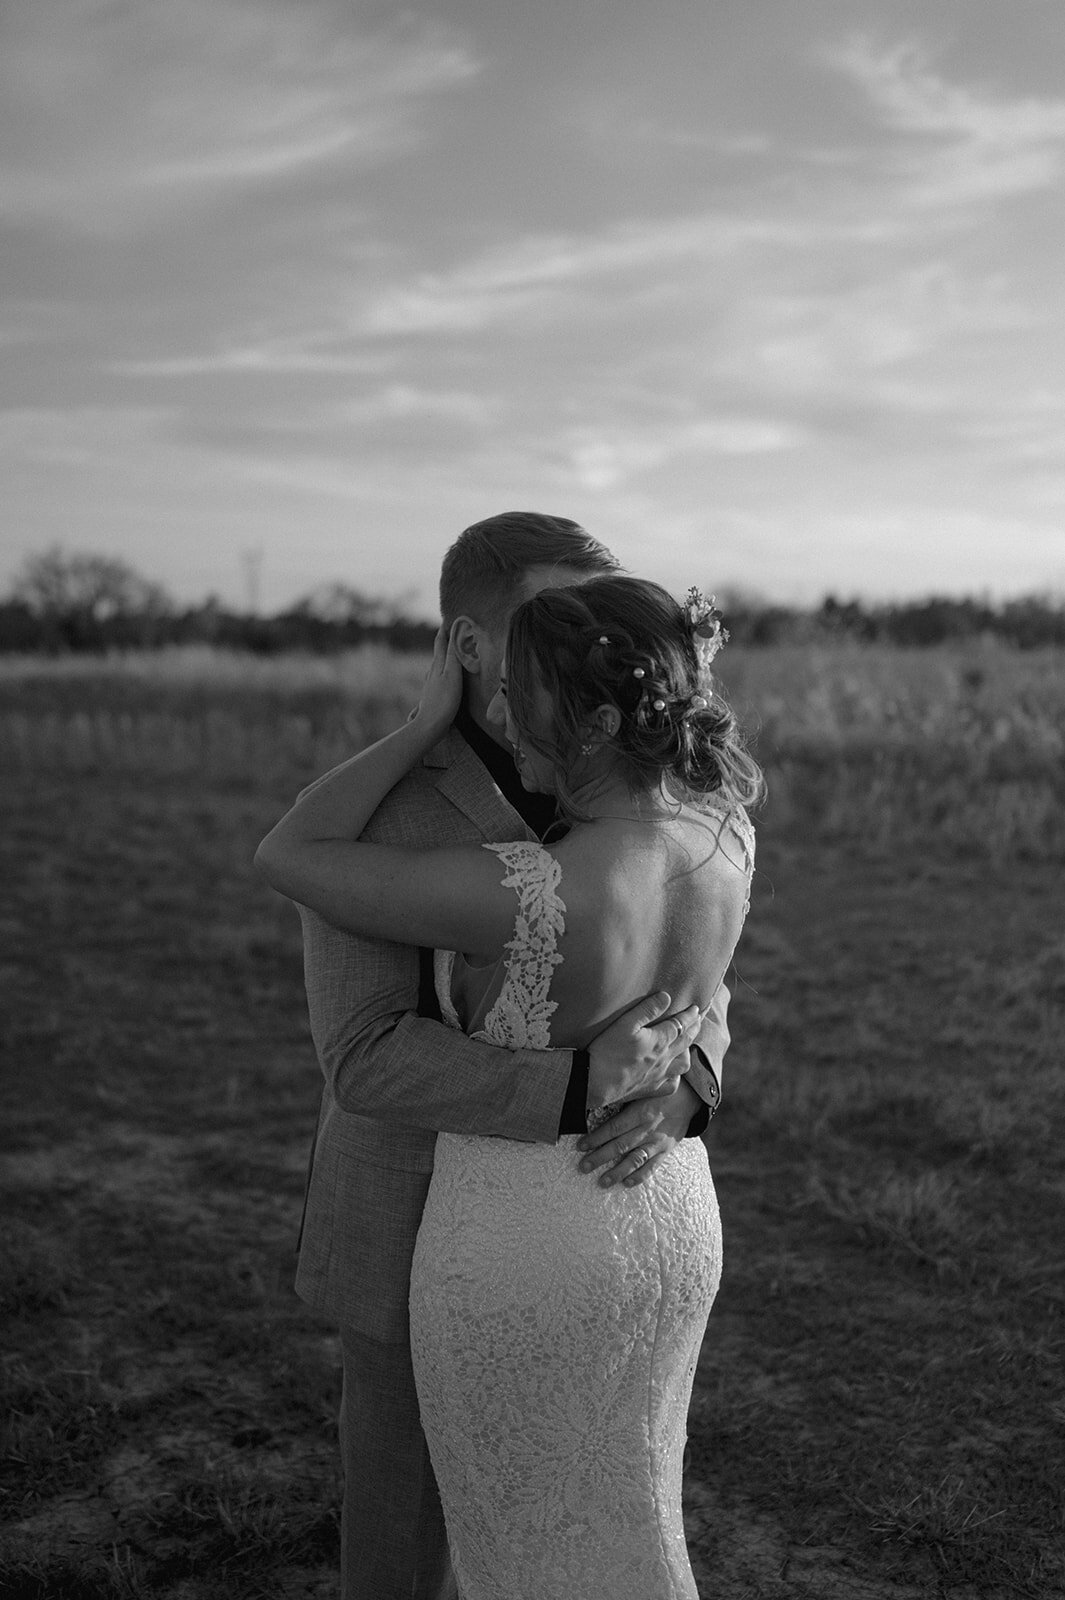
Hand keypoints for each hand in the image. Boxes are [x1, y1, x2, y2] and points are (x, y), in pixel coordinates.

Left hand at [414, 621, 463, 734]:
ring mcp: (431, 682)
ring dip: (446, 654)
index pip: (441, 640)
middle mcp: (432, 671)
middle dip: (446, 639)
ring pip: (439, 662)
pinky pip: (441, 674)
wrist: (430, 725)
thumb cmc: (444, 700)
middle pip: (439, 650)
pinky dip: (446, 668)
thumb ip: (454, 654)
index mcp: (437, 664)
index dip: (446, 628)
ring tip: (453, 648)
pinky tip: (447, 674)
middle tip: (454, 628)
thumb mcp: (452, 675)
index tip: (451, 616)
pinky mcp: (434, 693)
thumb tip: (455, 632)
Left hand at [577, 1081, 700, 1188]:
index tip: (580, 1146)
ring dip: (617, 1172)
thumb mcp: (641, 1093)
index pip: (613, 1127)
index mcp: (639, 1112)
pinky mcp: (665, 1151)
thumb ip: (623, 1103)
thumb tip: (598, 1107)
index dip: (596, 1137)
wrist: (689, 1099)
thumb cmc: (658, 1094)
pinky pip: (652, 1166)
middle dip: (600, 1157)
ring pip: (634, 1159)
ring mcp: (657, 1142)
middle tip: (583, 1167)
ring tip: (602, 1182)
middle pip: (620, 1145)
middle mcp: (647, 1129)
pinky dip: (639, 1176)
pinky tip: (626, 1183)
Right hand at [586, 992, 701, 1111]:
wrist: (595, 1082)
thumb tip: (667, 997)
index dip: (689, 1015)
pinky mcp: (650, 1089)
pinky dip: (676, 1077)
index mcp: (660, 1040)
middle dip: (694, 1028)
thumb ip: (647, 1009)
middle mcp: (664, 1058)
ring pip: (683, 1064)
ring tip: (689, 1044)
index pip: (681, 1024)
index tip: (696, 1007)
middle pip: (685, 1041)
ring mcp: (659, 1075)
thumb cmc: (608, 1050)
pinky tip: (674, 1074)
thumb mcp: (625, 1023)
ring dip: (688, 1051)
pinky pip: (671, 1085)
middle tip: (699, 1019)